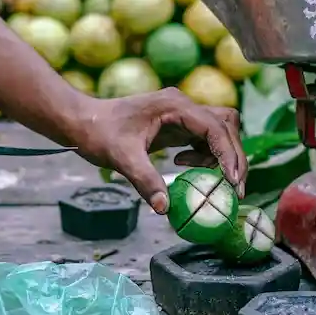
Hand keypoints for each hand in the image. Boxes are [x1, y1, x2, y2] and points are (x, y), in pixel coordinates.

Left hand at [71, 89, 246, 214]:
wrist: (82, 122)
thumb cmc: (98, 133)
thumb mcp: (121, 158)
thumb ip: (145, 180)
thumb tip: (164, 208)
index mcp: (174, 106)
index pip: (215, 127)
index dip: (228, 154)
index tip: (232, 181)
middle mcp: (183, 106)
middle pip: (225, 125)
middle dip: (233, 156)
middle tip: (234, 188)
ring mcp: (181, 114)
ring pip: (218, 131)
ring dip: (220, 156)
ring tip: (206, 179)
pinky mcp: (176, 124)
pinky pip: (203, 139)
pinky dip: (204, 156)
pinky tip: (182, 166)